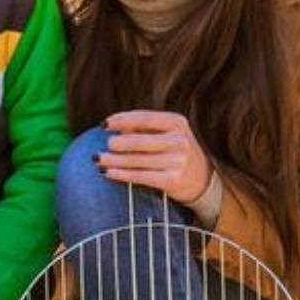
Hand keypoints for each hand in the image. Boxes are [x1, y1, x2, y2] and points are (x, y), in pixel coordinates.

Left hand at [98, 111, 213, 203]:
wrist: (202, 179)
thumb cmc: (174, 149)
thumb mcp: (165, 132)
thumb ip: (141, 126)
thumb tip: (110, 125)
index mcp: (177, 122)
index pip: (144, 118)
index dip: (122, 120)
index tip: (104, 124)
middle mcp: (180, 141)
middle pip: (139, 141)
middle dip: (117, 143)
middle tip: (105, 145)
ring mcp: (178, 162)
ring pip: (137, 160)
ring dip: (113, 160)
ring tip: (97, 159)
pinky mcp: (173, 181)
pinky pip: (141, 176)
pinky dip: (121, 174)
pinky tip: (107, 173)